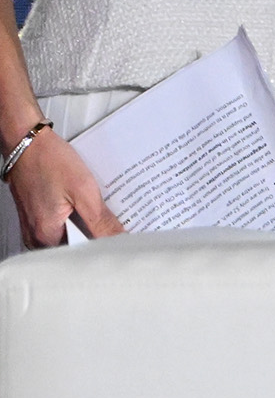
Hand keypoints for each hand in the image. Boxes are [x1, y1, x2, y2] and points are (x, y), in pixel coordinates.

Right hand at [9, 127, 119, 247]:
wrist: (27, 142)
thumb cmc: (48, 161)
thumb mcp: (83, 190)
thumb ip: (100, 220)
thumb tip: (118, 239)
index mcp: (47, 235)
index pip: (83, 254)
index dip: (106, 247)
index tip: (125, 239)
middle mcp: (37, 236)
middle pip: (76, 247)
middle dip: (99, 236)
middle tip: (118, 223)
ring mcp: (35, 227)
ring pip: (70, 235)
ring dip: (89, 227)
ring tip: (105, 214)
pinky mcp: (38, 216)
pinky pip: (62, 225)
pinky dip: (78, 219)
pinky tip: (89, 208)